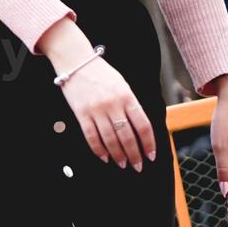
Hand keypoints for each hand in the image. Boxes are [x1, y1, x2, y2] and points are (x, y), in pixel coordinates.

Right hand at [56, 55, 155, 170]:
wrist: (76, 61)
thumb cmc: (101, 73)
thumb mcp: (122, 85)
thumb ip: (131, 105)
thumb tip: (139, 129)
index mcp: (128, 96)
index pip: (143, 125)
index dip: (148, 143)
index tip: (150, 155)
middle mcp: (113, 104)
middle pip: (127, 136)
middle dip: (134, 154)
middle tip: (137, 166)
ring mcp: (96, 110)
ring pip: (110, 139)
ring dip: (118, 155)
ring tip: (123, 164)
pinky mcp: (81, 113)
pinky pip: (91, 136)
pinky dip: (99, 149)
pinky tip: (104, 157)